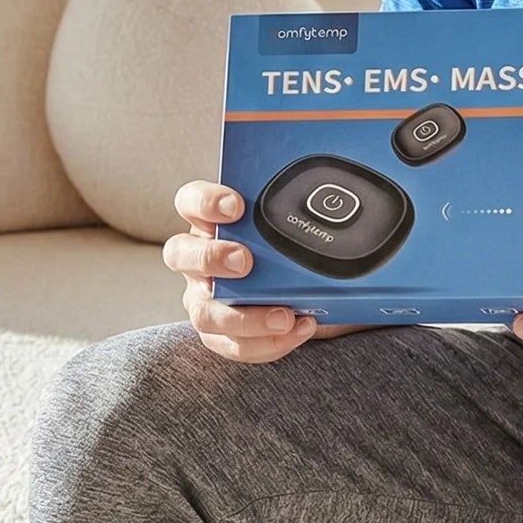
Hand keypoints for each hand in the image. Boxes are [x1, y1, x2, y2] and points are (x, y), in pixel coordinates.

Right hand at [165, 181, 376, 360]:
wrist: (310, 287)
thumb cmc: (291, 245)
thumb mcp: (292, 222)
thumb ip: (301, 203)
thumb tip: (342, 176)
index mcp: (212, 222)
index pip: (190, 201)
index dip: (206, 201)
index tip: (237, 206)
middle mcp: (200, 259)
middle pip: (180, 255)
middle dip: (211, 257)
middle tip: (245, 261)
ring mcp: (205, 298)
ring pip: (203, 312)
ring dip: (243, 317)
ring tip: (283, 315)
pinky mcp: (220, 334)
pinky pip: (233, 346)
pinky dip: (267, 343)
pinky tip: (300, 329)